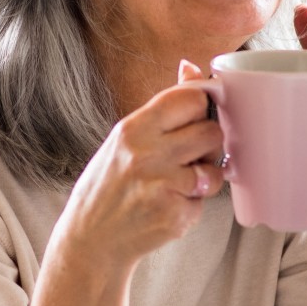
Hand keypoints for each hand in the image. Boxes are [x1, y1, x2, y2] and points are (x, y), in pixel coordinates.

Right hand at [52, 60, 224, 273]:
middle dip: (208, 144)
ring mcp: (162, 185)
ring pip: (216, 167)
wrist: (91, 238)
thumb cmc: (110, 184)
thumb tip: (191, 67)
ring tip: (180, 182)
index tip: (197, 118)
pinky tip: (169, 205)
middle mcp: (147, 154)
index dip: (201, 108)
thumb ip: (163, 107)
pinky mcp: (174, 213)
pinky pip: (206, 200)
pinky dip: (194, 203)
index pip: (191, 98)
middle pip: (212, 131)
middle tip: (189, 156)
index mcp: (134, 128)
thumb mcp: (126, 139)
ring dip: (207, 176)